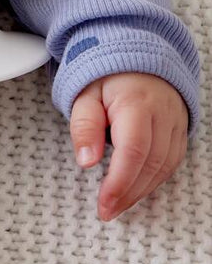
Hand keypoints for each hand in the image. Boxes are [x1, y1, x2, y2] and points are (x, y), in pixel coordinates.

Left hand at [70, 72, 188, 220]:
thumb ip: (84, 125)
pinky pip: (172, 162)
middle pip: (150, 165)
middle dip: (128, 193)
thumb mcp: (84, 92)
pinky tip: (137, 187)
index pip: (132, 152)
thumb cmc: (105, 73)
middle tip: (108, 210)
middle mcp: (162, 114)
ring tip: (118, 204)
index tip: (104, 204)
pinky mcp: (180, 130)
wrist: (135, 53)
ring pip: (164, 167)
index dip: (119, 183)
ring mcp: (175, 122)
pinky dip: (154, 179)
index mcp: (136, 102)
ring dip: (141, 191)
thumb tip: (86, 162)